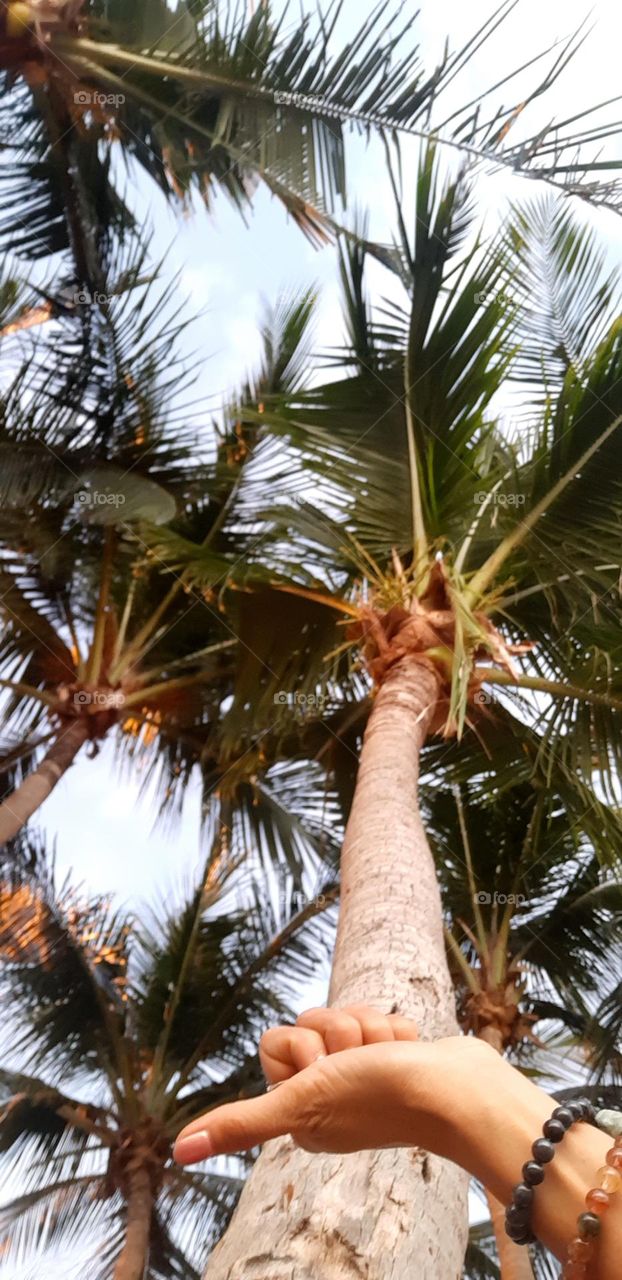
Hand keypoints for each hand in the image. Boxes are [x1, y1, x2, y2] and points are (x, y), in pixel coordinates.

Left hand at [173, 1004, 491, 1165]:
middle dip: (338, 1032)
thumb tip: (178, 1150)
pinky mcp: (395, 1057)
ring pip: (345, 1014)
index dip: (301, 1045)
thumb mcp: (300, 1103)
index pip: (276, 1041)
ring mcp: (365, 1076)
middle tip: (360, 1063)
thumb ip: (241, 1123)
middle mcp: (328, 1096)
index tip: (324, 1071)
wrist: (458, 1089)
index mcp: (299, 1113)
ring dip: (369, 1028)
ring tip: (389, 1057)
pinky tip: (408, 1050)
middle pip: (310, 1024)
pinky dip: (395, 1029)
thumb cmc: (379, 1098)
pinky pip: (378, 1015)